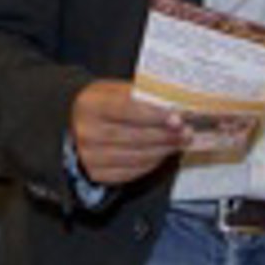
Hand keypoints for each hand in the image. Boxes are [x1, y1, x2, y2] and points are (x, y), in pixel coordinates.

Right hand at [69, 80, 184, 184]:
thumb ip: (143, 96)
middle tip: (187, 131)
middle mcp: (86, 132)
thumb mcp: (117, 90)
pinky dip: (152, 163)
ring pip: (136, 156)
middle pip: (134, 136)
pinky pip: (132, 172)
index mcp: (90, 105)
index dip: (154, 114)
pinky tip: (162, 153)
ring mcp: (89, 156)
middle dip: (166, 135)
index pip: (126, 108)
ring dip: (163, 149)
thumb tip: (177, 105)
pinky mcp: (96, 174)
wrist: (77, 122)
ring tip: (180, 141)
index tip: (178, 117)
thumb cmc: (104, 103)